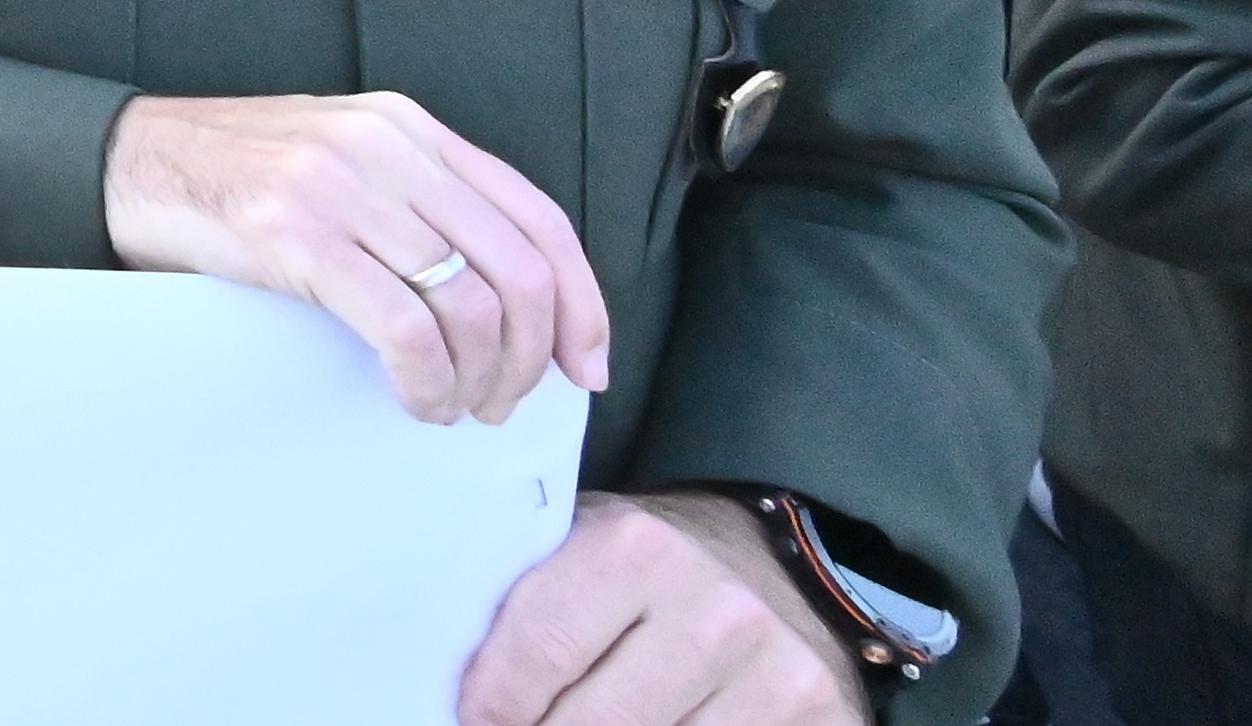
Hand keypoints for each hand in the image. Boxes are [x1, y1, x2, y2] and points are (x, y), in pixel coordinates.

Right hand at [101, 89, 609, 423]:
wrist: (125, 161)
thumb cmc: (235, 176)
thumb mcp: (344, 161)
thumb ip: (419, 200)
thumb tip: (502, 295)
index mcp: (407, 127)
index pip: (537, 217)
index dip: (582, 303)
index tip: (587, 366)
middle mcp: (386, 146)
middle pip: (517, 269)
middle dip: (530, 357)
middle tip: (505, 401)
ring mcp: (341, 187)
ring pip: (468, 304)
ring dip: (478, 378)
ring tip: (454, 405)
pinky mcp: (297, 235)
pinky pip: (403, 328)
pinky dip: (427, 381)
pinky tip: (414, 399)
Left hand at [455, 494, 862, 724]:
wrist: (782, 572)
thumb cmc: (652, 570)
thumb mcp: (585, 549)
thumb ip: (525, 595)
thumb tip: (437, 667)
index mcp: (638, 550)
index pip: (542, 648)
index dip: (494, 705)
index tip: (473, 721)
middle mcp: (714, 611)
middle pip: (594, 722)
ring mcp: (776, 673)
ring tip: (565, 725)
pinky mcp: (819, 718)